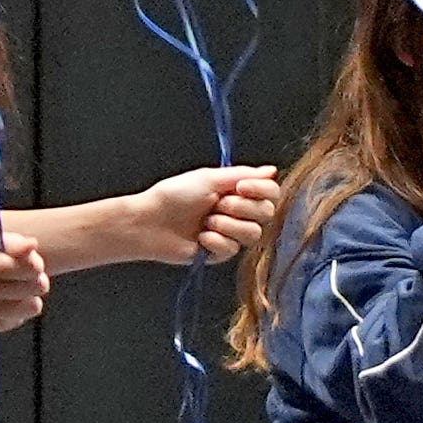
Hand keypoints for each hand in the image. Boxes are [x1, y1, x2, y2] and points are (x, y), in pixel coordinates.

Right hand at [0, 223, 52, 335]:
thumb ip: (6, 241)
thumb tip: (33, 246)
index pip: (29, 268)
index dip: (35, 262)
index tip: (29, 259)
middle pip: (34, 289)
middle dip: (34, 278)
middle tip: (23, 272)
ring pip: (29, 308)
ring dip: (28, 296)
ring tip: (14, 287)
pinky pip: (13, 322)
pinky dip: (13, 311)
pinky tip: (1, 299)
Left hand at [137, 162, 282, 267]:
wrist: (150, 222)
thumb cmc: (174, 195)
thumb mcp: (209, 178)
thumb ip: (243, 174)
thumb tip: (272, 170)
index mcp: (236, 191)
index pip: (270, 192)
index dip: (262, 191)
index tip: (242, 187)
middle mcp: (237, 212)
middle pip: (266, 213)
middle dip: (241, 208)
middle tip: (217, 204)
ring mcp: (229, 233)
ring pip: (253, 234)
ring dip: (228, 226)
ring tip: (206, 222)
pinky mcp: (219, 252)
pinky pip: (232, 249)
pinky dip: (215, 241)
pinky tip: (199, 238)